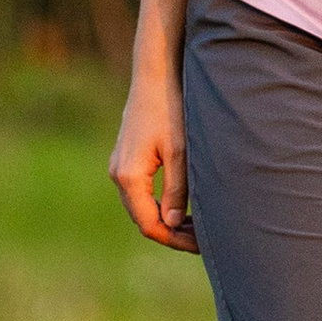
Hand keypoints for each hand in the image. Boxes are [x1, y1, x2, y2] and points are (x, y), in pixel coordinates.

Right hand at [111, 49, 197, 250]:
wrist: (154, 76)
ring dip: (167, 220)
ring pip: (142, 208)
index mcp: (128, 176)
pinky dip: (161, 205)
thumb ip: (176, 191)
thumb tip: (172, 225)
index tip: (201, 244)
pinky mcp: (126, 160)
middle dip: (173, 234)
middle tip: (204, 239)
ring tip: (197, 225)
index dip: (175, 239)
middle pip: (143, 220)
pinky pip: (141, 194)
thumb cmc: (170, 109)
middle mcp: (118, 175)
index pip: (149, 224)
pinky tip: (182, 206)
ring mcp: (119, 167)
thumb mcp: (180, 153)